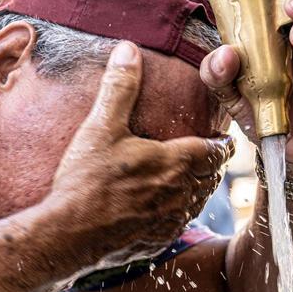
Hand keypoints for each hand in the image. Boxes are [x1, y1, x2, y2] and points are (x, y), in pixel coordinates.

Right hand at [46, 42, 232, 273]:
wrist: (69, 235)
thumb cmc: (86, 180)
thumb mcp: (101, 127)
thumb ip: (119, 87)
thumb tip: (128, 50)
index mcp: (175, 162)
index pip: (215, 150)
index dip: (221, 143)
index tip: (223, 138)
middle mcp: (180, 193)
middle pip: (211, 177)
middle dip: (212, 165)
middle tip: (209, 156)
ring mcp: (170, 221)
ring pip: (198, 202)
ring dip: (198, 189)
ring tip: (191, 180)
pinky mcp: (156, 241)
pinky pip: (178, 225)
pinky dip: (178, 213)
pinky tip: (163, 209)